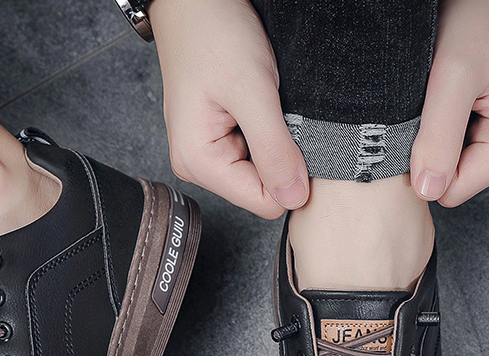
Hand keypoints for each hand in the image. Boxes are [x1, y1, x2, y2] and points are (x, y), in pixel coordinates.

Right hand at [148, 0, 308, 218]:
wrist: (194, 0)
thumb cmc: (212, 35)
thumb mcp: (253, 92)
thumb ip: (274, 150)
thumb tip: (294, 198)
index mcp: (199, 162)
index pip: (263, 202)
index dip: (288, 174)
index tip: (292, 136)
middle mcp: (197, 165)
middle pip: (261, 189)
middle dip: (279, 156)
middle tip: (275, 112)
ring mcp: (206, 153)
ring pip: (261, 171)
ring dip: (274, 140)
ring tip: (263, 103)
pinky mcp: (217, 139)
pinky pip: (255, 152)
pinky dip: (267, 130)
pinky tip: (259, 104)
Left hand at [411, 0, 488, 205]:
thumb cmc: (475, 24)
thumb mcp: (452, 79)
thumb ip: (439, 139)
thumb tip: (429, 190)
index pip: (453, 191)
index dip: (428, 164)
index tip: (424, 125)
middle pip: (450, 183)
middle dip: (431, 151)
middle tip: (431, 110)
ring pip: (446, 170)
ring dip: (432, 140)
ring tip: (438, 104)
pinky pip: (448, 154)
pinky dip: (436, 133)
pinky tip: (441, 106)